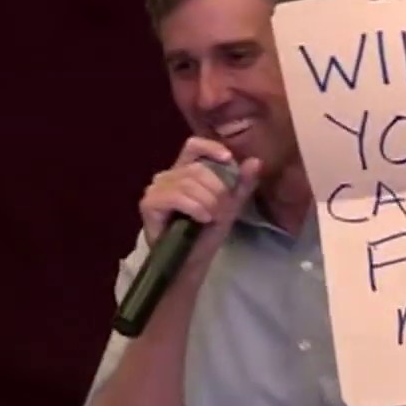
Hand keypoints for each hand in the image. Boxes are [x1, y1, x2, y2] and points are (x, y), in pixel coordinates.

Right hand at [139, 136, 261, 271]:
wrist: (193, 260)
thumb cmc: (207, 232)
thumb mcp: (230, 206)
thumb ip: (242, 184)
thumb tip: (256, 161)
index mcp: (185, 170)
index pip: (194, 145)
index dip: (210, 147)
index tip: (228, 159)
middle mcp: (168, 175)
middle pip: (198, 169)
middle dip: (217, 191)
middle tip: (223, 211)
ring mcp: (156, 188)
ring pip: (189, 183)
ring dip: (208, 202)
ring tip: (212, 218)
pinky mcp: (149, 203)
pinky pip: (176, 196)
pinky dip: (194, 207)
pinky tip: (202, 219)